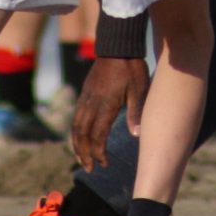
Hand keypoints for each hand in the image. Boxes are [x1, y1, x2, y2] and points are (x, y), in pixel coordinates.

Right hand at [71, 56, 150, 171]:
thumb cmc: (131, 68)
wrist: (117, 45)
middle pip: (82, 135)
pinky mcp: (85, 93)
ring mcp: (86, 98)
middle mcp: (91, 103)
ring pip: (76, 126)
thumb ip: (136, 112)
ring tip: (82, 159)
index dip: (99, 153)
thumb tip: (135, 135)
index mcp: (105, 105)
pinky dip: (76, 132)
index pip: (97, 136)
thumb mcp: (139, 90)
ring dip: (77, 145)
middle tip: (89, 169)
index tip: (104, 164)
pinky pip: (76, 117)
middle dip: (84, 154)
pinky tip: (81, 137)